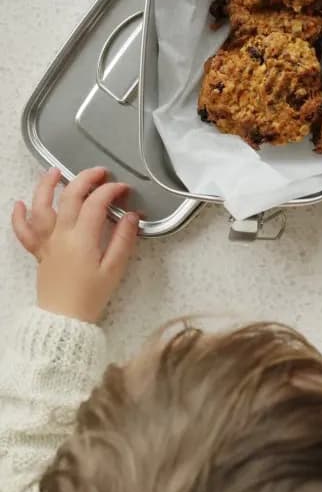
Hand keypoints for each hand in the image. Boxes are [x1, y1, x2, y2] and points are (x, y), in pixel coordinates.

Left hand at [11, 167, 139, 322]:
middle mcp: (61, 236)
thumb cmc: (90, 296)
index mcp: (82, 239)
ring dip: (46, 187)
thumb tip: (132, 216)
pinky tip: (20, 204)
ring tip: (53, 171)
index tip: (123, 189)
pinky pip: (24, 232)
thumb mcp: (114, 269)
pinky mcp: (39, 252)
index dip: (110, 191)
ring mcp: (47, 242)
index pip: (96, 203)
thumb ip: (124, 240)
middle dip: (85, 179)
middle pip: (70, 197)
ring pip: (41, 208)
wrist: (65, 320)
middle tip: (99, 172)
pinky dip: (19, 217)